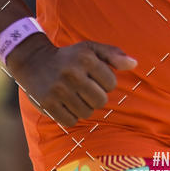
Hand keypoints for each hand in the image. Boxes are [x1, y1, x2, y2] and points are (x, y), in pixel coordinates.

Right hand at [6, 34, 136, 126]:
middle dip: (96, 97)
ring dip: (84, 107)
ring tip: (75, 96)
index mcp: (86, 58)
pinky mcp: (47, 104)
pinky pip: (70, 121)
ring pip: (86, 112)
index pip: (111, 83)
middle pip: (100, 101)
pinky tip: (66, 104)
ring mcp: (58, 90)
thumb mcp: (91, 49)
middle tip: (86, 89)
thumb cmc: (69, 56)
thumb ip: (114, 55)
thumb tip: (135, 64)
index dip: (106, 83)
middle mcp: (72, 74)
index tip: (95, 78)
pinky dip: (71, 116)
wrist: (34, 61)